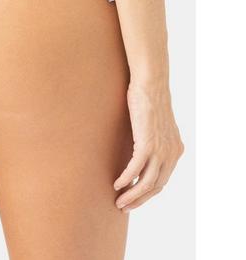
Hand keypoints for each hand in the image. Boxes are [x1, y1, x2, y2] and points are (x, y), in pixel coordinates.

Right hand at [114, 81, 183, 211]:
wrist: (151, 85)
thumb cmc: (149, 100)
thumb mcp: (156, 125)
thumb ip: (154, 140)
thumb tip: (141, 150)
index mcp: (176, 150)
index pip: (162, 180)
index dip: (147, 193)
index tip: (133, 198)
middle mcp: (172, 153)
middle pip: (156, 186)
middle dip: (139, 200)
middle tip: (124, 206)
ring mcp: (161, 150)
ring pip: (147, 182)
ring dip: (131, 195)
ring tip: (118, 201)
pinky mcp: (147, 144)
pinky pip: (135, 169)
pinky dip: (125, 179)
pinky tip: (116, 183)